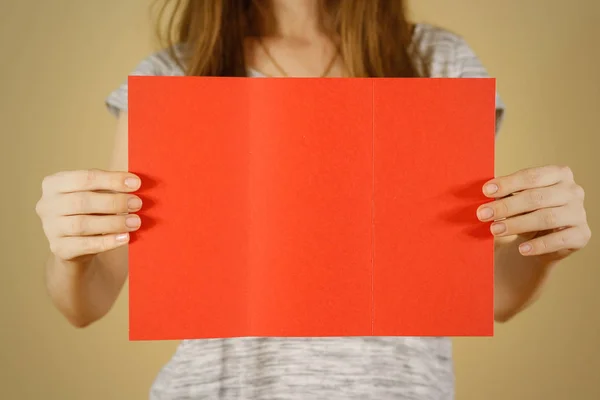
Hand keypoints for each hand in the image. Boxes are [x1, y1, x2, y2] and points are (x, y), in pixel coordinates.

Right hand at [35, 169, 142, 261]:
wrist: (75, 244)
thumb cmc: (89, 211)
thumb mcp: (96, 194)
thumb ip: (110, 187)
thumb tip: (135, 184)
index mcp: (54, 183)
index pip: (84, 178)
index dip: (112, 180)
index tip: (136, 183)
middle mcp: (47, 204)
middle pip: (82, 201)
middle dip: (114, 202)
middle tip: (137, 204)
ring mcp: (50, 228)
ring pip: (82, 224)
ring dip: (113, 223)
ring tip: (135, 222)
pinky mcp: (58, 248)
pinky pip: (84, 245)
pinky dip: (107, 242)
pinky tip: (125, 238)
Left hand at [476, 165, 590, 260]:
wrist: (542, 240)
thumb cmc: (527, 212)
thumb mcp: (516, 200)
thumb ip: (506, 195)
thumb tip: (487, 194)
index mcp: (558, 174)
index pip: (531, 176)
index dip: (508, 183)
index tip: (486, 191)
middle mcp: (573, 191)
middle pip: (537, 197)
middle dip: (507, 206)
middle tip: (483, 214)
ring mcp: (579, 212)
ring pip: (546, 218)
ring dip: (517, 224)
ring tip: (495, 230)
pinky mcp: (582, 234)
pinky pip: (559, 240)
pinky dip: (539, 245)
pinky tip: (521, 249)